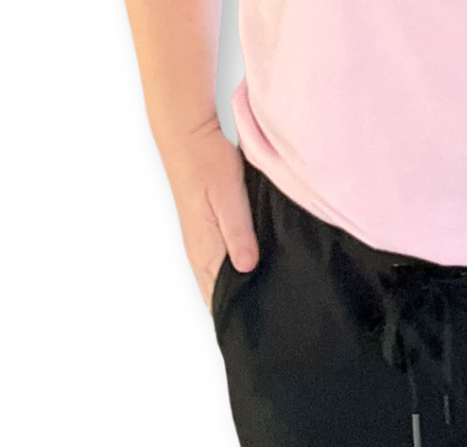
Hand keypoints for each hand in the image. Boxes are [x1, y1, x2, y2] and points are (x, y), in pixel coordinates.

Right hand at [158, 120, 259, 311]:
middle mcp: (200, 252)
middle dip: (243, 305)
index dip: (237, 315)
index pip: (217, 300)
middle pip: (220, 293)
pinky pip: (224, 258)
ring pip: (223, 276)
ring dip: (242, 286)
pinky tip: (260, 264)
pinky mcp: (208, 228)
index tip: (261, 327)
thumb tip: (249, 268)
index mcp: (204, 251)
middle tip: (276, 315)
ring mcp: (203, 241)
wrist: (189, 138)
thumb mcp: (229, 198)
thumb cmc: (208, 164)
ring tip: (273, 295)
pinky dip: (240, 267)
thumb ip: (239, 234)